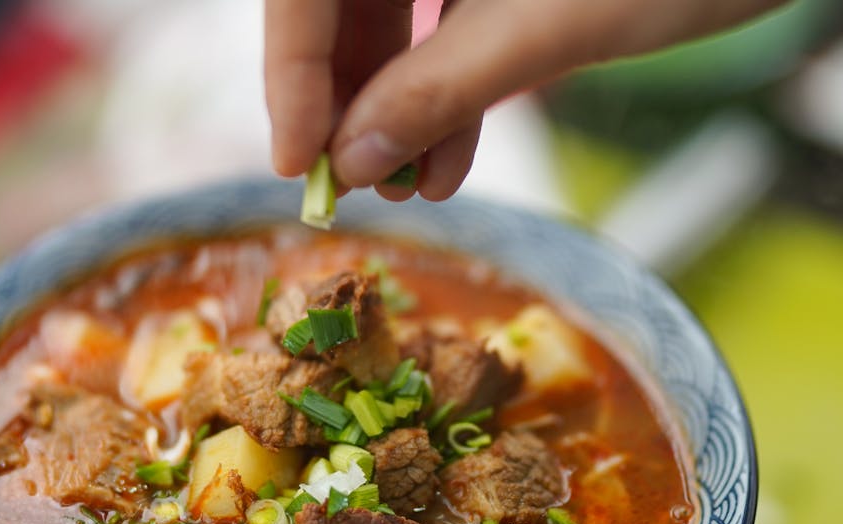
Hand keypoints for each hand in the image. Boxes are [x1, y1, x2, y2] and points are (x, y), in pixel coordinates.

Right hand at [265, 0, 784, 200]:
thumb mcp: (552, 26)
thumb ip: (441, 89)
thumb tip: (349, 161)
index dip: (290, 69)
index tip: (297, 161)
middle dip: (342, 96)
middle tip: (349, 185)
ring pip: (386, 13)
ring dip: (391, 105)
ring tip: (406, 187)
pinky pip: (440, 20)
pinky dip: (441, 88)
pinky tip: (446, 160)